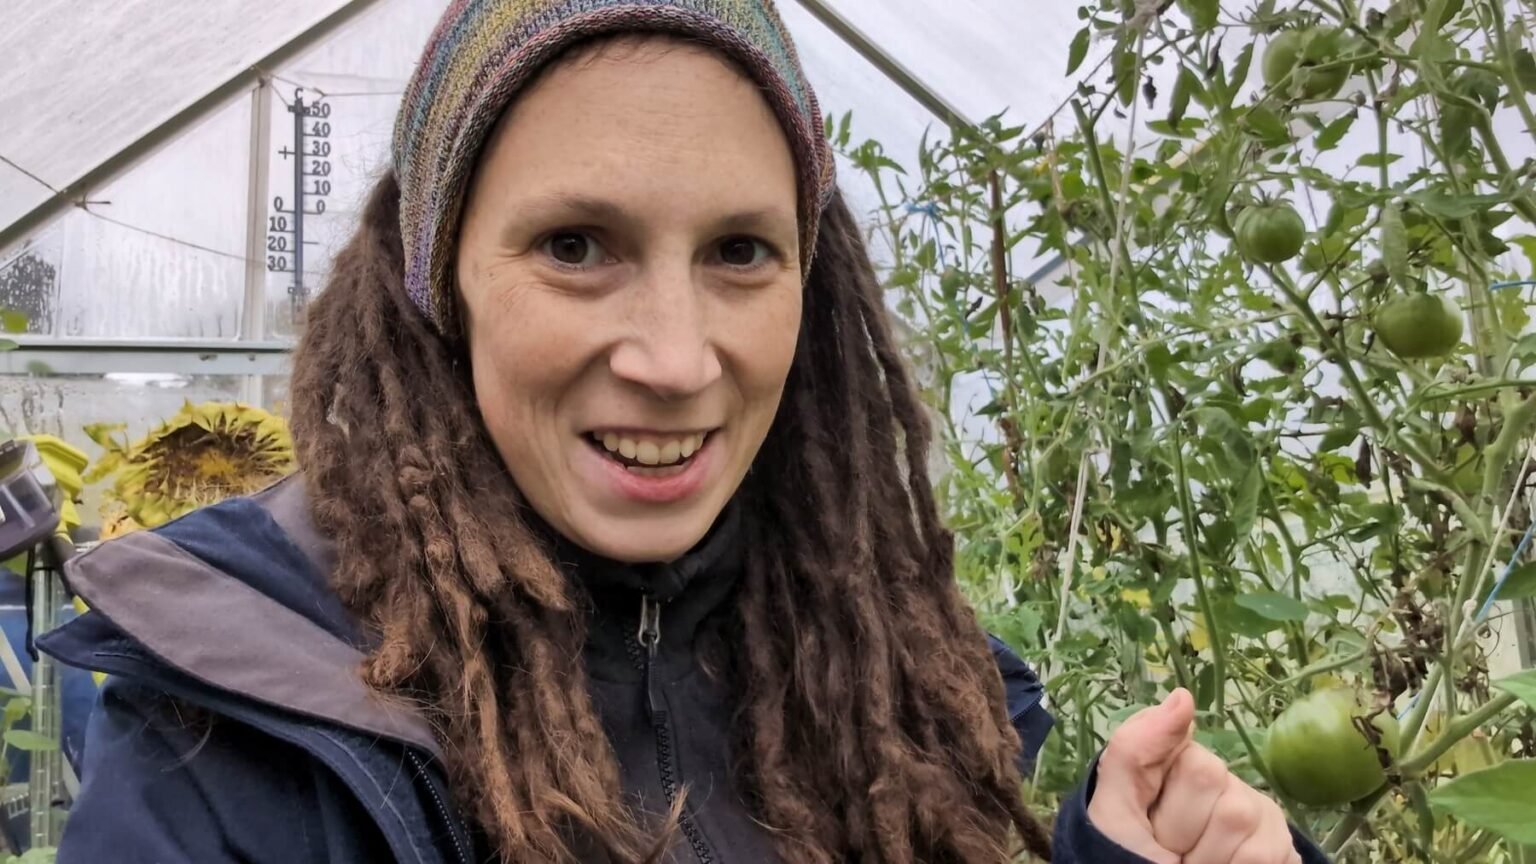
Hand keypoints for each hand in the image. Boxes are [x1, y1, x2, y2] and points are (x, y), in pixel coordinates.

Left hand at [1087, 689, 1300, 863]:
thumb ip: (1135, 750)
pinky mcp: (1281, 848)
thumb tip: (1183, 696)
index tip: (1149, 825)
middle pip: (1212, 780)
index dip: (1164, 804)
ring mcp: (1256, 811)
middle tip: (1169, 851)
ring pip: (1238, 816)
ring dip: (1205, 857)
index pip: (1188, 758)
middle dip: (1179, 829)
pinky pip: (1263, 855)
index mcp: (1177, 763)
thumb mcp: (1114, 809)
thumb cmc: (1130, 856)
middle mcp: (1222, 780)